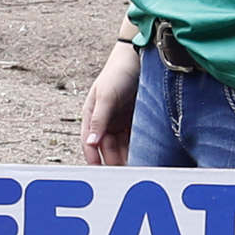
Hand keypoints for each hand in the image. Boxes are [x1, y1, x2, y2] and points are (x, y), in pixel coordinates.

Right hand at [81, 42, 142, 164]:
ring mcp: (120, 122)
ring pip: (122, 148)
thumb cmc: (118, 73)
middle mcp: (105, 122)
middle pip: (107, 149)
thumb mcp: (106, 96)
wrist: (141, 57)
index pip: (89, 144)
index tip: (100, 174)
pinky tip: (145, 158)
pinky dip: (138, 150)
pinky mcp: (135, 121)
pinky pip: (135, 141)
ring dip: (126, 159)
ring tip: (136, 171)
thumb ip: (99, 120)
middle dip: (114, 162)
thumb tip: (90, 142)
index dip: (93, 158)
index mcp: (92, 116)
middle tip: (123, 177)